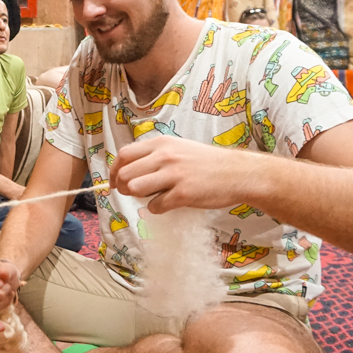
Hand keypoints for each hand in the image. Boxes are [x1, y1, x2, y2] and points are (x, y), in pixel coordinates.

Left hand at [109, 136, 261, 213]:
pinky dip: (157, 209)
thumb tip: (128, 171)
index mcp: (161, 143)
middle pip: (125, 174)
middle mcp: (165, 156)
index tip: (114, 182)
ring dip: (139, 197)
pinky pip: (155, 206)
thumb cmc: (206, 163)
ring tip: (153, 196)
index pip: (123, 155)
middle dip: (123, 187)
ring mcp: (174, 175)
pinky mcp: (183, 194)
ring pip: (135, 189)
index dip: (114, 171)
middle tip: (132, 193)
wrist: (238, 173)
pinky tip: (170, 203)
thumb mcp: (178, 148)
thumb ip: (154, 156)